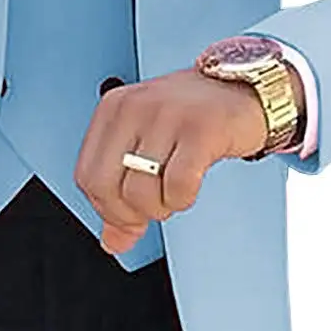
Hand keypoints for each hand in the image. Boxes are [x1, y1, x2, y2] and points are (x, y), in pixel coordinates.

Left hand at [74, 67, 280, 253]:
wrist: (243, 88)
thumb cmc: (192, 117)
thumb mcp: (147, 145)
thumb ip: (124, 191)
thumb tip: (113, 242)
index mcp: (113, 109)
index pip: (87, 176)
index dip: (106, 208)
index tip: (128, 214)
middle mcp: (134, 108)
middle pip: (106, 187)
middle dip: (129, 214)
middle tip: (153, 208)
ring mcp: (166, 116)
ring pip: (140, 192)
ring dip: (160, 208)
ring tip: (174, 193)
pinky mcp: (200, 130)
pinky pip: (178, 186)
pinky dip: (183, 199)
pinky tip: (190, 186)